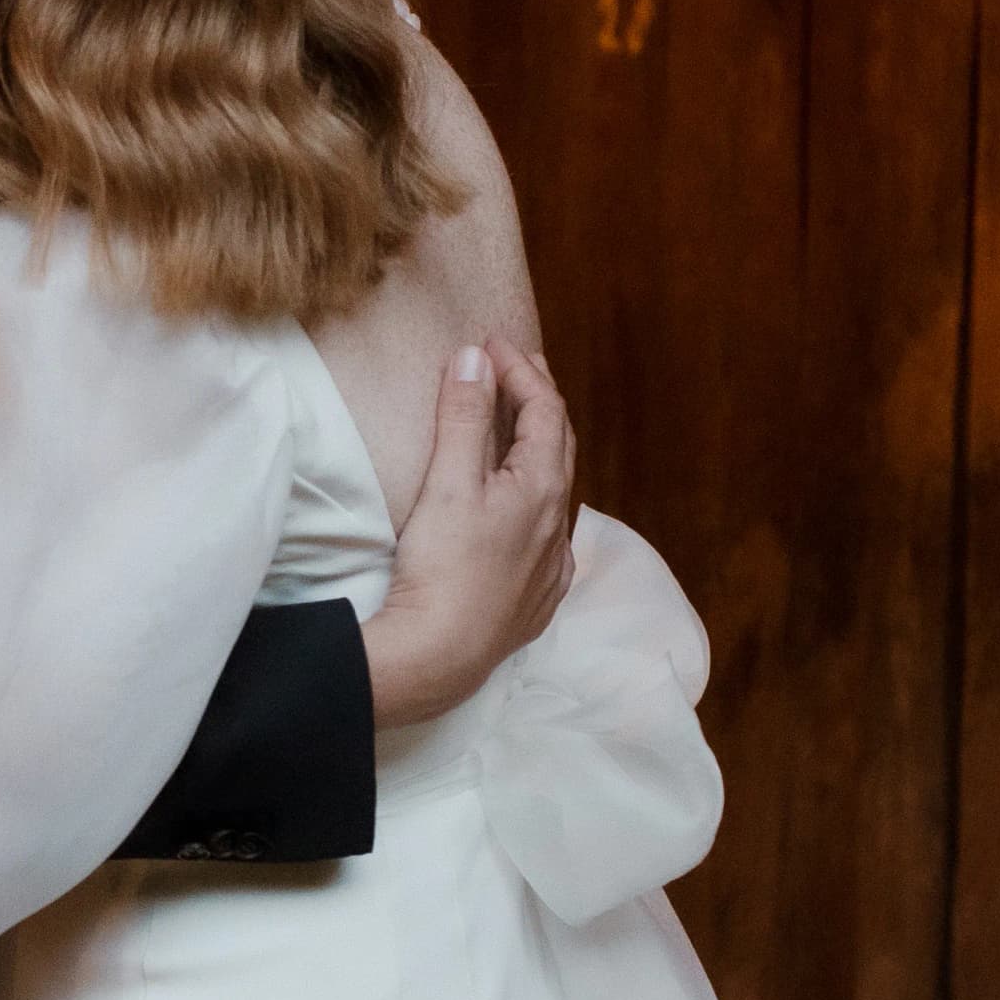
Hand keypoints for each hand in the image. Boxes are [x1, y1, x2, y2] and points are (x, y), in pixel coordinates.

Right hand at [363, 338, 575, 732]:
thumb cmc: (443, 568)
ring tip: (516, 430)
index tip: (491, 343)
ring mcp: (550, 565)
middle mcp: (558, 524)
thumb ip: (463, 415)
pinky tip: (525, 515)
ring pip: (556, 492)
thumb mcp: (448, 480)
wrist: (440, 657)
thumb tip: (474, 358)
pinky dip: (537, 505)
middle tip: (513, 369)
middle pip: (559, 445)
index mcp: (543, 487)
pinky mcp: (534, 599)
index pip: (545, 409)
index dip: (521, 369)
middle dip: (538, 400)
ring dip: (539, 451)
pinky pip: (548, 538)